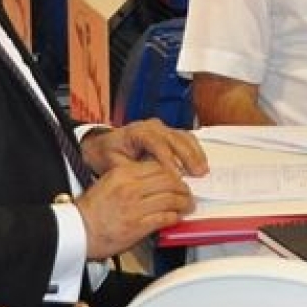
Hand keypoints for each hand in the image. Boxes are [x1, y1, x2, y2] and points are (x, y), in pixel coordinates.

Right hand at [75, 156, 194, 259]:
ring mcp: (135, 206)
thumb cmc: (90, 211)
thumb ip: (131, 178)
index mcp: (123, 173)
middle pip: (169, 181)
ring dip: (184, 203)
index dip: (173, 173)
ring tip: (187, 206)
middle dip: (183, 188)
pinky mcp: (138, 225)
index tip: (178, 179)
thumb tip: (156, 181)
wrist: (76, 231)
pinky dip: (174, 217)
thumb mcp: (108, 183)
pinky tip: (176, 218)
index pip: (158, 167)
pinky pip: (165, 217)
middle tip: (187, 193)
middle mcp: (130, 187)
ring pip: (171, 199)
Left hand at [82, 119, 206, 180]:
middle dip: (187, 157)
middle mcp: (151, 126)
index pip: (156, 143)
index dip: (168, 159)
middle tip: (197, 174)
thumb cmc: (108, 155)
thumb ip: (133, 170)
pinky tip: (200, 163)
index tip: (176, 176)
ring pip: (183, 137)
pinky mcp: (169, 133)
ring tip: (202, 170)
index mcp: (136, 132)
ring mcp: (162, 128)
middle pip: (174, 138)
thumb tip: (152, 180)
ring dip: (195, 154)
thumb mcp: (115, 165)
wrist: (104, 145)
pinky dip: (195, 150)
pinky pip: (186, 138)